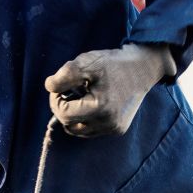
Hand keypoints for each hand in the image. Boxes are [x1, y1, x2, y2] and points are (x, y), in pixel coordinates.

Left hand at [45, 43, 175, 137]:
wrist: (143, 68)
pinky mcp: (118, 129)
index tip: (59, 86)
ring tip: (81, 96)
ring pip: (79, 130)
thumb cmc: (114, 63)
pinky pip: (91, 130)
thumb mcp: (87, 62)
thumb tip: (49, 87)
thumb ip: (65, 75)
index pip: (63, 113)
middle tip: (69, 90)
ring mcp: (114, 128)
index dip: (55, 99)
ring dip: (73, 115)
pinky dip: (85, 119)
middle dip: (63, 107)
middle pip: (69, 124)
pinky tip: (91, 102)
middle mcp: (108, 123)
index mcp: (100, 107)